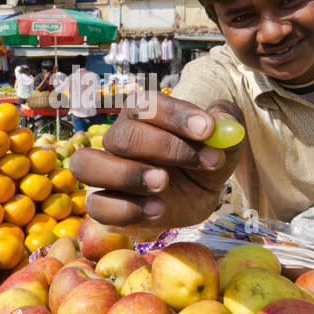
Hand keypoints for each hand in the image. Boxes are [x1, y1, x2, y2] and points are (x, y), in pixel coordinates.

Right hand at [69, 93, 243, 232]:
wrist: (197, 196)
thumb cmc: (203, 159)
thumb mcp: (223, 142)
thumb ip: (226, 124)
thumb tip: (221, 120)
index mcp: (143, 115)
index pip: (145, 104)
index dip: (175, 115)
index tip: (208, 129)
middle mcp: (118, 139)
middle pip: (122, 135)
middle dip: (164, 148)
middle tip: (201, 160)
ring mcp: (106, 172)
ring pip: (88, 165)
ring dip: (127, 175)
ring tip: (163, 183)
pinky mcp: (106, 205)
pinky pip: (97, 205)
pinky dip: (124, 209)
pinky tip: (158, 210)